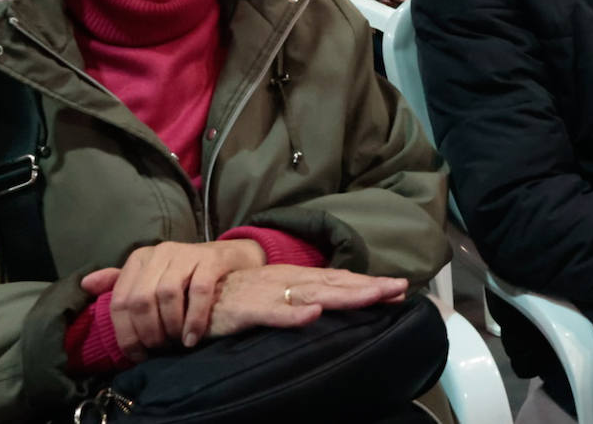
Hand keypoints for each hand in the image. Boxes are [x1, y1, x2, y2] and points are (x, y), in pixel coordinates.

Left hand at [81, 239, 265, 360]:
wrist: (230, 259)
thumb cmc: (187, 276)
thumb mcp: (151, 277)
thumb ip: (121, 283)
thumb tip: (86, 284)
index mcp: (140, 259)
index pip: (119, 301)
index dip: (125, 334)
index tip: (138, 355)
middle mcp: (160, 252)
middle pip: (141, 299)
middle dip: (148, 332)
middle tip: (160, 350)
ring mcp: (187, 253)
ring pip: (167, 294)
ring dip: (170, 326)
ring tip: (177, 344)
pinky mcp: (211, 259)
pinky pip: (199, 292)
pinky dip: (194, 319)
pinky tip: (193, 338)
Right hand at [206, 265, 408, 338]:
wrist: (193, 293)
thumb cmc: (237, 296)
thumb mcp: (275, 293)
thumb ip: (302, 297)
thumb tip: (333, 302)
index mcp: (295, 277)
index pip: (338, 279)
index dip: (368, 283)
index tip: (398, 288)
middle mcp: (288, 281)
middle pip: (335, 283)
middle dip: (368, 286)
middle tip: (400, 288)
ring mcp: (269, 293)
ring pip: (314, 294)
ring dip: (345, 295)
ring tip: (374, 296)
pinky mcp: (248, 309)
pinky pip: (273, 313)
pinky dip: (294, 315)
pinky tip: (314, 314)